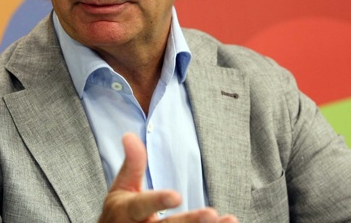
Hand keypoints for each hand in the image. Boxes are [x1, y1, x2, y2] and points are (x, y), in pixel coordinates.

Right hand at [98, 133, 237, 222]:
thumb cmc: (122, 212)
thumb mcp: (122, 186)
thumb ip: (132, 163)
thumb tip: (129, 136)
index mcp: (127, 212)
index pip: (142, 206)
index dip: (158, 201)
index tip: (177, 196)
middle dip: (189, 222)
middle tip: (211, 214)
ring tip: (228, 221)